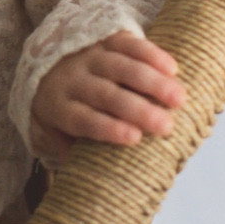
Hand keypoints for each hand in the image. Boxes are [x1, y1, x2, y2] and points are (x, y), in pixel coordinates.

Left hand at [30, 31, 185, 164]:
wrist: (45, 60)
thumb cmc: (61, 106)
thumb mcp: (54, 130)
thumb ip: (72, 152)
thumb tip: (101, 185)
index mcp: (58, 106)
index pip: (82, 118)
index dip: (107, 127)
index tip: (134, 137)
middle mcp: (72, 79)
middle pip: (105, 94)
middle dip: (137, 109)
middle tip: (166, 125)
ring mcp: (89, 56)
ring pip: (121, 67)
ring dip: (152, 82)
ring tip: (179, 99)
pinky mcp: (105, 39)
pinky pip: (129, 44)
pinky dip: (151, 54)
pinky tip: (172, 68)